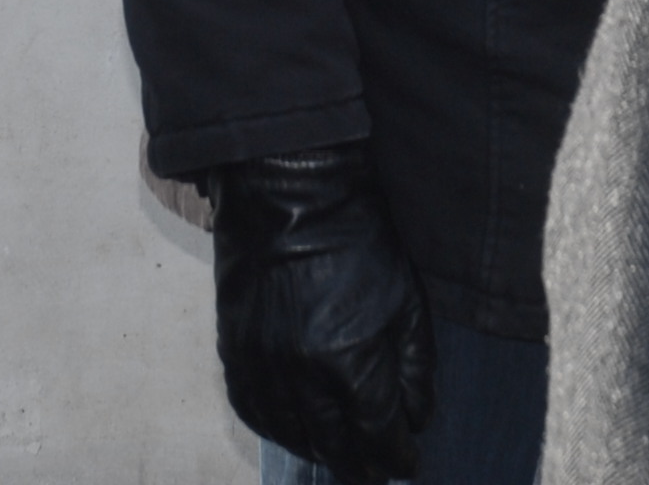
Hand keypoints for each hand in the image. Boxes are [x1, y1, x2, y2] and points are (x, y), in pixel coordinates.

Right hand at [210, 145, 432, 483]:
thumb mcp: (406, 300)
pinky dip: (274, 427)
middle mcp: (298, 372)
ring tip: (338, 454)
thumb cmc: (356, 240)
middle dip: (360, 465)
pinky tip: (292, 429)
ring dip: (317, 451)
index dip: (396, 455)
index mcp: (347, 360)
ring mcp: (259, 361)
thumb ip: (416, 368)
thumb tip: (416, 419)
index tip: (408, 461)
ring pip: (289, 434)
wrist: (287, 191)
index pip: (377, 433)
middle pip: (332, 445)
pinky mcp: (232, 347)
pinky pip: (250, 408)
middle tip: (375, 472)